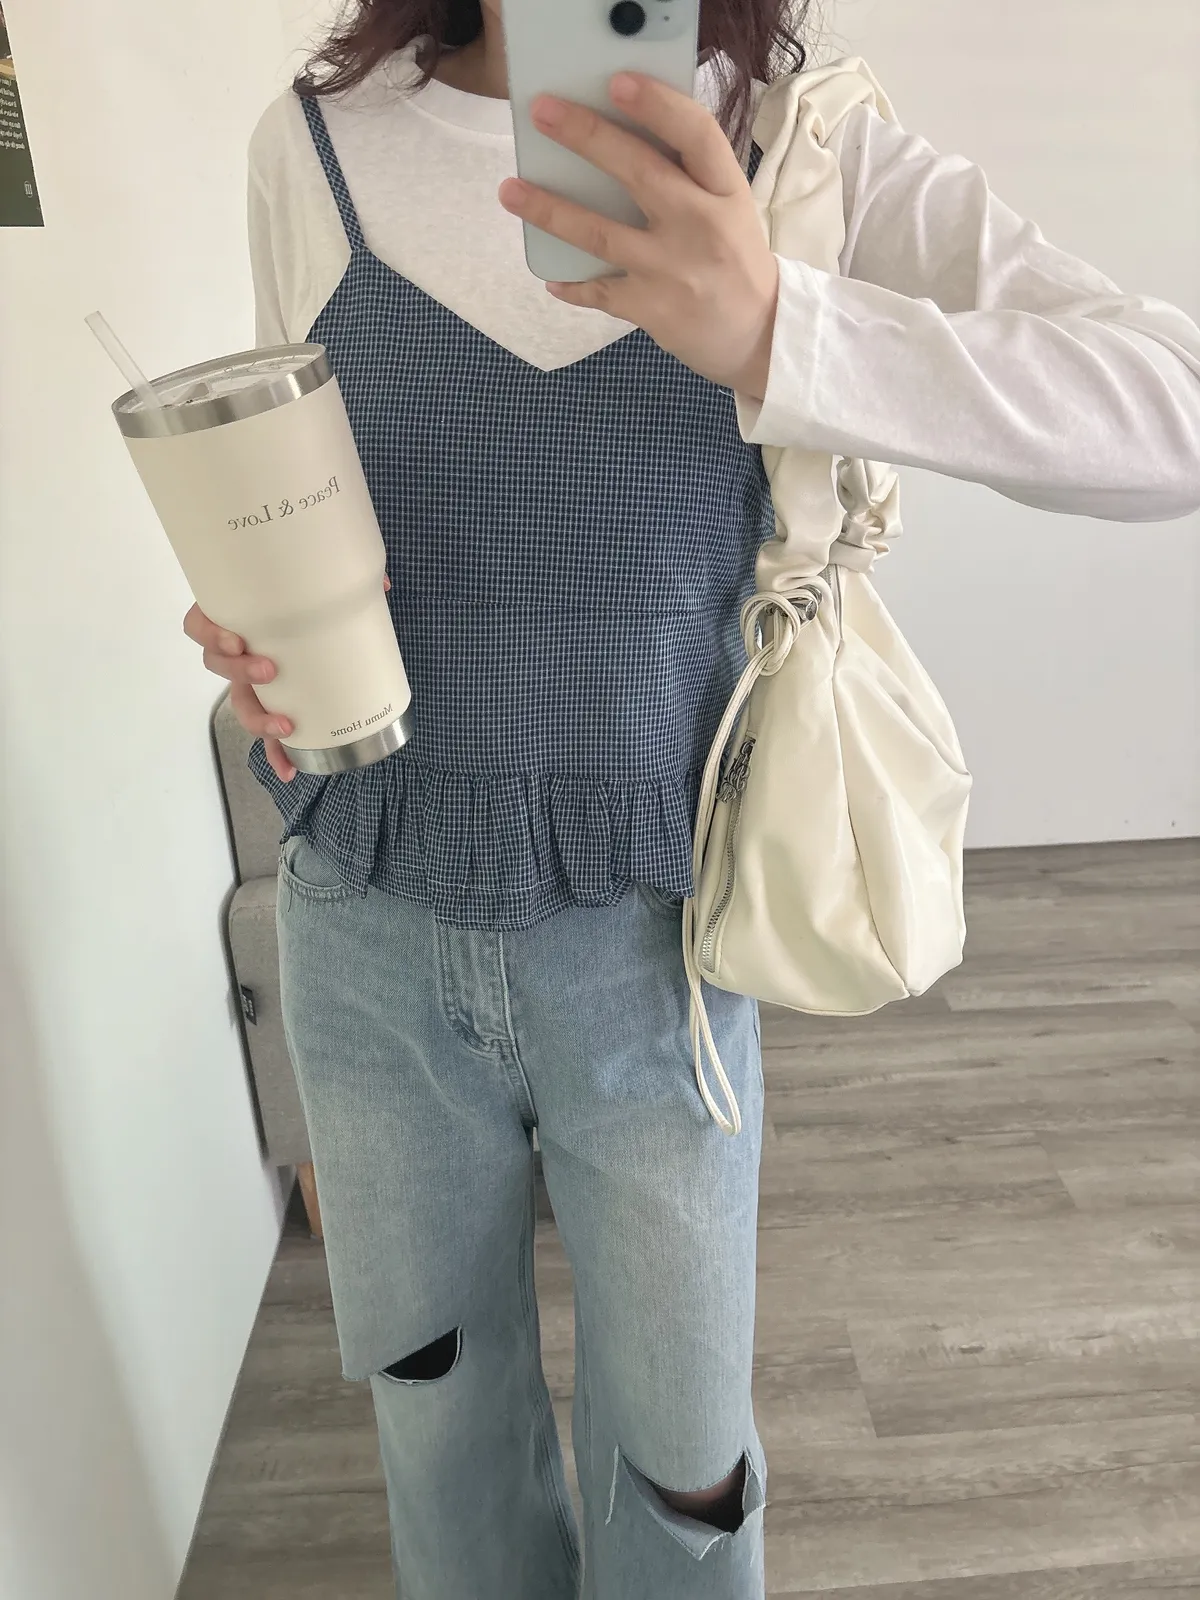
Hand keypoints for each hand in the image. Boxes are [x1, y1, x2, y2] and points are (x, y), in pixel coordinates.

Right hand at [184, 576, 392, 783]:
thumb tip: (385, 586)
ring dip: (257, 718)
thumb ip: (345, 580)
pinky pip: (265, 732)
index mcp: (237, 615)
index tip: (237, 638)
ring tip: (285, 726)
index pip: (202, 622)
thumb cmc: (302, 596)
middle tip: (268, 670)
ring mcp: (250, 679)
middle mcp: (236, 649)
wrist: (312, 611)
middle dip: (238, 671)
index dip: (211, 633)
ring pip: (239, 701)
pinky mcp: (270, 703)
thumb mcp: (320, 584)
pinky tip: (289, 770)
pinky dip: (276, 753)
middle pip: (216, 664)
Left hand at [498, 72, 778, 398]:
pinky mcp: (652, 309)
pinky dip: (571, 284)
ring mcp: (673, 270)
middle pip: (638, 171)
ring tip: (511, 190)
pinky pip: (599, 290)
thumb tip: (621, 132)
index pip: (695, 135)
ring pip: (601, 233)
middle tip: (542, 112)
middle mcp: (701, 226)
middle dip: (586, 137)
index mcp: (726, 191)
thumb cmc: (734, 260)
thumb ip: (689, 175)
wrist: (760, 335)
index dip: (657, 104)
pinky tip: (550, 274)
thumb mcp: (729, 208)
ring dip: (550, 210)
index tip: (617, 82)